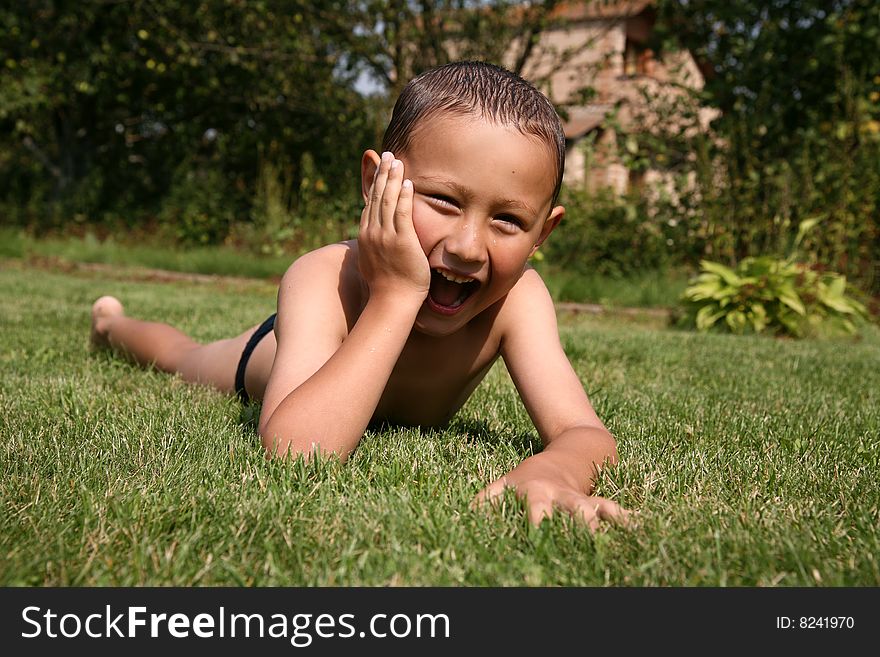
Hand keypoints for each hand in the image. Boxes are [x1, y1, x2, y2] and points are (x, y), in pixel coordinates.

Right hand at [358, 152, 430, 300]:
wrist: (391, 301)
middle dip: (382, 174)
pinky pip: (402, 213)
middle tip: (388, 156)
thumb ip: (374, 250)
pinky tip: (407, 183)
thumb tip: (374, 246)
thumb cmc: (386, 288)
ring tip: (397, 162)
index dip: (375, 185)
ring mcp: (386, 237)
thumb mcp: (374, 264)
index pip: (370, 204)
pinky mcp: (401, 241)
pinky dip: (403, 196)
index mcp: (366, 237)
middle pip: (377, 197)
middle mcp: (373, 233)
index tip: (380, 169)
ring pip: (388, 201)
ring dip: (393, 179)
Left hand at [472, 455, 629, 529]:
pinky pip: (611, 508)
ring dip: (603, 519)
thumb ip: (486, 498)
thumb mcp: (505, 483)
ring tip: (617, 530)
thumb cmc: (529, 478)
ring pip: (593, 508)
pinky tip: (636, 526)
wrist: (568, 454)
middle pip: (569, 508)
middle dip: (577, 523)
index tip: (538, 532)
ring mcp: (580, 498)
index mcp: (537, 494)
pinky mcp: (597, 501)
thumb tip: (466, 512)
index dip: (536, 521)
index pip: (534, 510)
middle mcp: (561, 496)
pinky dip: (623, 518)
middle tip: (585, 537)